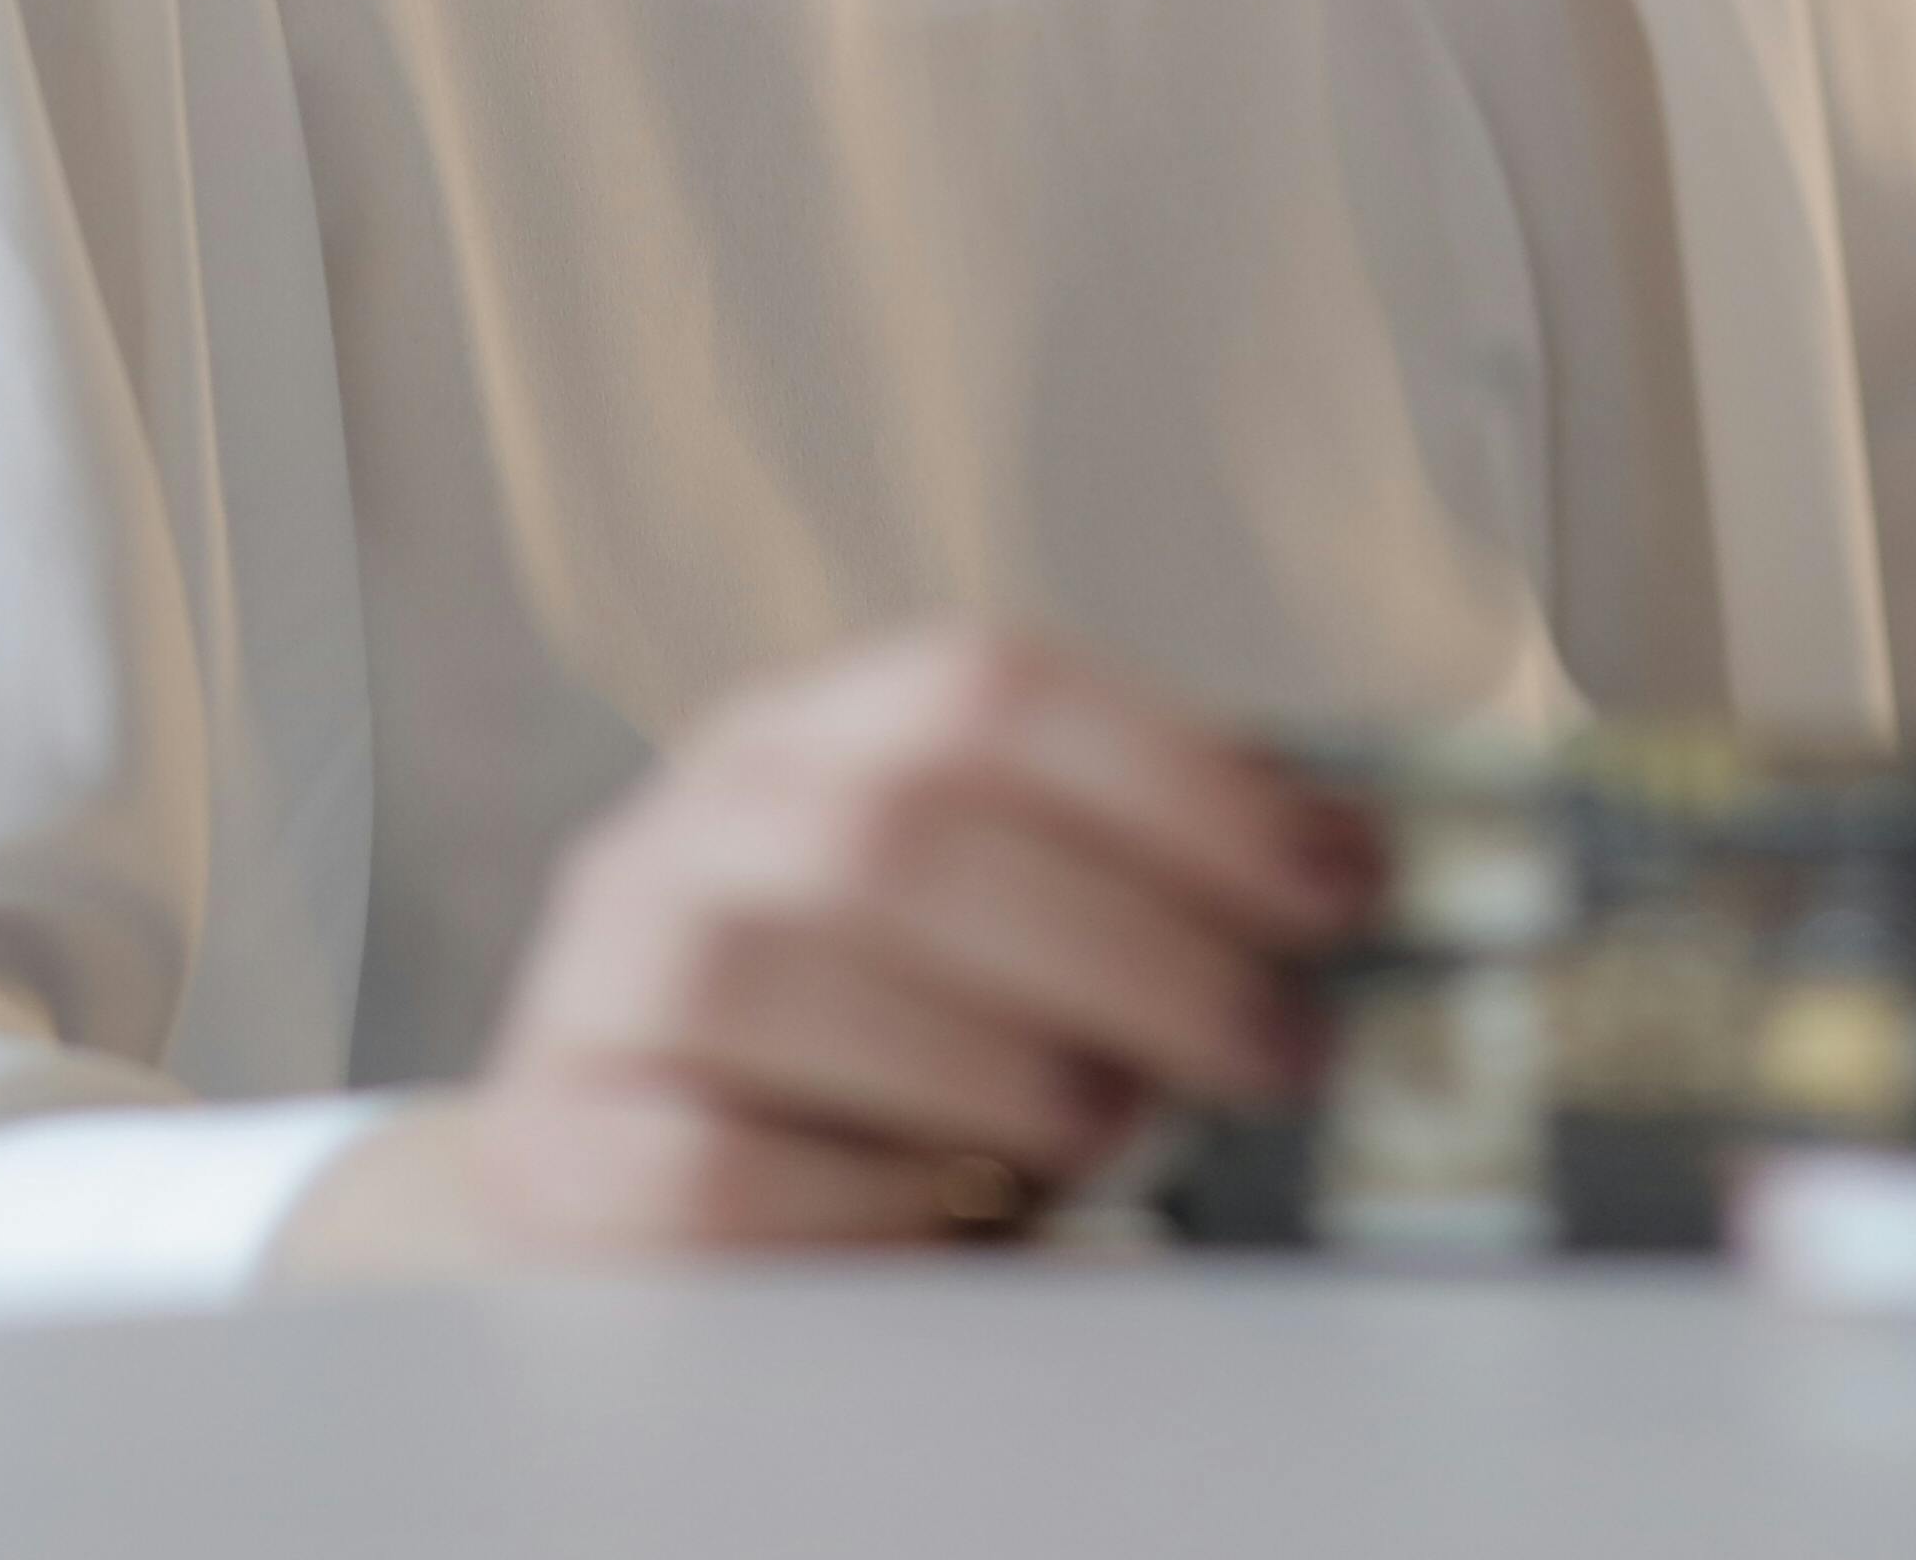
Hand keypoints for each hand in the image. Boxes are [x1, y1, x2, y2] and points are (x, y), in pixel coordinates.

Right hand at [292, 624, 1367, 1271]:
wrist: (610, 1175)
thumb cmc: (861, 1052)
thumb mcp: (980, 933)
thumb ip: (1122, 891)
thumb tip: (1363, 891)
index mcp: (814, 733)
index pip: (988, 688)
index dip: (1184, 777)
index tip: (1344, 879)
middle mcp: (691, 826)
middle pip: (908, 833)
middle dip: (1133, 945)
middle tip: (1278, 1049)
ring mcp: (604, 981)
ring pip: (785, 974)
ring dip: (995, 1061)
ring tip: (1120, 1133)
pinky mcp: (551, 1151)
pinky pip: (709, 1164)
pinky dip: (865, 1200)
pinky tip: (961, 1226)